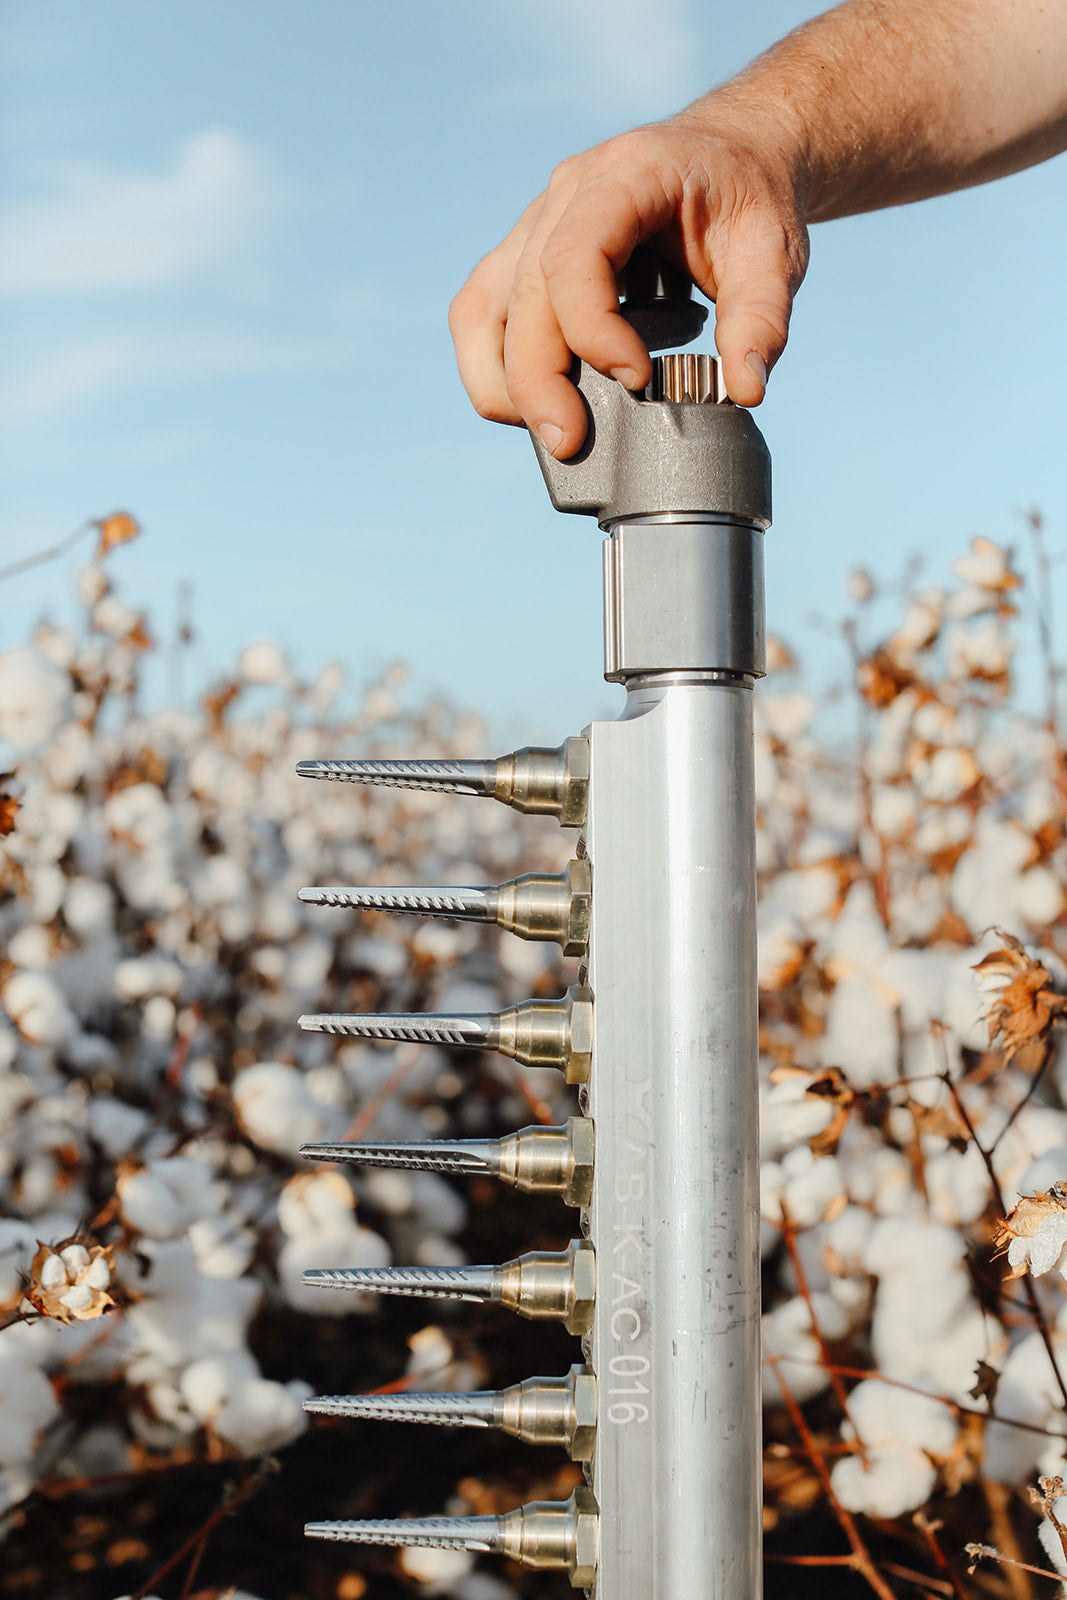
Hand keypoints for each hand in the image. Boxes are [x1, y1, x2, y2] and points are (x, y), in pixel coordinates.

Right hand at [449, 112, 809, 458]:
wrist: (734, 155)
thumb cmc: (751, 198)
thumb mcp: (775, 253)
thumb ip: (763, 321)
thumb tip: (746, 392)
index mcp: (625, 175)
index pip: (572, 256)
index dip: (592, 329)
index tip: (639, 378)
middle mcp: (565, 194)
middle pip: (522, 295)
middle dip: (539, 380)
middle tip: (573, 441)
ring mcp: (538, 223)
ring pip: (482, 309)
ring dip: (504, 380)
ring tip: (550, 429)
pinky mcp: (527, 256)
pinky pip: (483, 314)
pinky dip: (496, 367)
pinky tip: (537, 404)